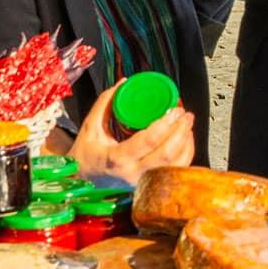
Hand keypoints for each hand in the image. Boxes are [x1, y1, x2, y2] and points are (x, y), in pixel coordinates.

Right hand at [66, 81, 196, 188]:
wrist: (80, 184)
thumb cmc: (85, 157)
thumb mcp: (89, 127)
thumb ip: (105, 103)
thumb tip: (123, 83)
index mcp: (117, 159)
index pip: (148, 141)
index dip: (165, 124)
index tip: (173, 110)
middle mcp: (132, 174)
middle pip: (167, 155)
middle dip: (181, 131)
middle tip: (185, 115)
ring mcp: (142, 183)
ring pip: (174, 166)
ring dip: (186, 143)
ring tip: (187, 125)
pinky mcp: (148, 185)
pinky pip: (173, 172)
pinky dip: (184, 155)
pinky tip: (185, 141)